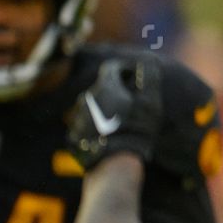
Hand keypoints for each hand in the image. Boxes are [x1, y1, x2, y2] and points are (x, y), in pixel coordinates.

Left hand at [67, 58, 161, 173]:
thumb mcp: (150, 101)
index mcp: (103, 87)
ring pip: (92, 107)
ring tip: (121, 123)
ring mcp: (76, 119)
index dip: (125, 71)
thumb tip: (147, 59)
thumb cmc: (136, 129)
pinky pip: (85, 125)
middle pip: (101, 89)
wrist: (114, 163)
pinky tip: (109, 137)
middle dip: (115, 92)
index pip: (111, 68)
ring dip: (104, 109)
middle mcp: (85, 100)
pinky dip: (95, 127)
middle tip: (132, 105)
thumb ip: (149, 76)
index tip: (135, 80)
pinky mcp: (72, 136)